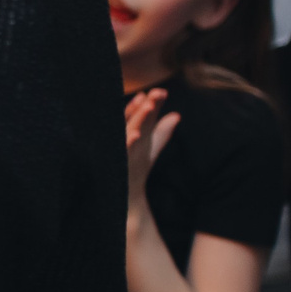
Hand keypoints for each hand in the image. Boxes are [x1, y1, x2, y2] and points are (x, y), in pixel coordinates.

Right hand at [124, 89, 180, 227]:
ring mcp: (118, 150)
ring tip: (148, 106)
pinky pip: (121, 150)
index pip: (139, 114)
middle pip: (134, 118)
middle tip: (157, 93)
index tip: (160, 93)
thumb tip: (176, 115)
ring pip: (127, 129)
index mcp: (131, 133)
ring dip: (137, 118)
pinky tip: (136, 134)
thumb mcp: (151, 148)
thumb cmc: (136, 169)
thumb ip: (162, 131)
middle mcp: (123, 139)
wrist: (125, 198)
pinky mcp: (115, 162)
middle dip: (145, 105)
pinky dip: (127, 142)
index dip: (149, 103)